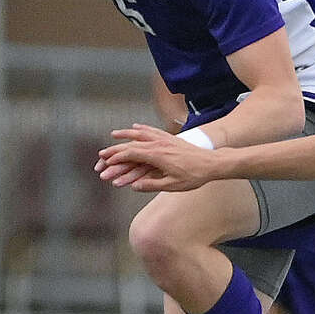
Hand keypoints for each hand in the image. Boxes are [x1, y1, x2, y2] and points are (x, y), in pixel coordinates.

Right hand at [95, 124, 220, 191]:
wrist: (212, 163)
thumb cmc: (194, 176)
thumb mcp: (172, 185)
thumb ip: (151, 185)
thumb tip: (134, 186)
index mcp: (157, 155)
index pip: (131, 154)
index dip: (116, 158)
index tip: (105, 162)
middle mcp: (159, 144)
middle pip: (132, 144)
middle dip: (115, 148)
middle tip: (102, 153)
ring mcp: (165, 140)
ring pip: (141, 134)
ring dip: (126, 134)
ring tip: (114, 134)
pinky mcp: (171, 138)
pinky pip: (153, 131)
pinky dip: (142, 129)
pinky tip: (136, 127)